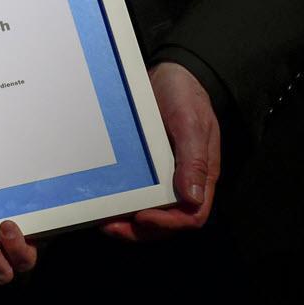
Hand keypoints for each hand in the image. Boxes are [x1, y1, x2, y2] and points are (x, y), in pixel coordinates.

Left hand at [104, 61, 221, 242]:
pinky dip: (120, 200)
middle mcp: (182, 182)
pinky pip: (135, 191)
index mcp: (201, 176)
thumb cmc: (186, 96)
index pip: (191, 216)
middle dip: (139, 230)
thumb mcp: (192, 123)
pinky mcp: (145, 168)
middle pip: (166, 222)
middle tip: (110, 226)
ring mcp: (162, 176)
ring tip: (102, 219)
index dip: (168, 224)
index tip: (142, 217)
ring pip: (148, 211)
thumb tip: (192, 199)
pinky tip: (102, 199)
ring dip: (126, 221)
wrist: (171, 74)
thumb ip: (193, 160)